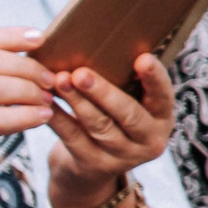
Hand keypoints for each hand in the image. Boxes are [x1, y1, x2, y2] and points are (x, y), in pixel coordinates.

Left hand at [44, 54, 175, 207]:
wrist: (90, 168)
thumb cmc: (109, 119)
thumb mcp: (126, 103)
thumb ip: (123, 81)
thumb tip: (100, 38)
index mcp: (162, 118)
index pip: (163, 96)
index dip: (154, 78)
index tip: (143, 58)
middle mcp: (149, 140)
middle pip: (127, 114)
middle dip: (103, 92)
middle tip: (81, 73)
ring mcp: (123, 157)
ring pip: (99, 126)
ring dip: (77, 101)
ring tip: (59, 80)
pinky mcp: (94, 165)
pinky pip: (72, 137)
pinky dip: (57, 117)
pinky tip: (45, 100)